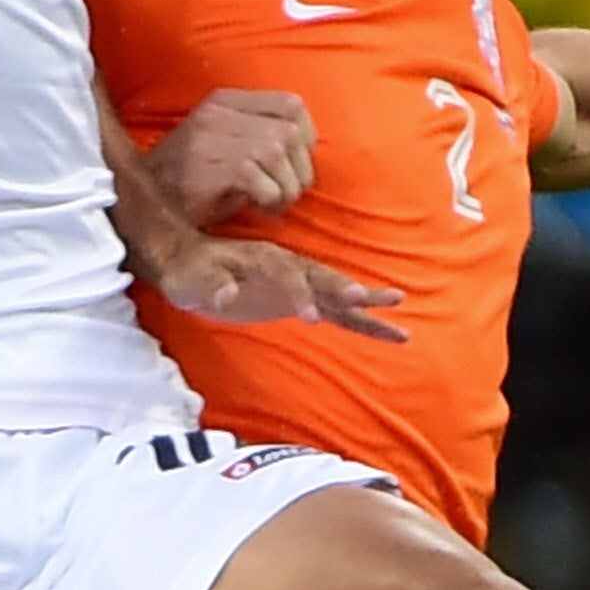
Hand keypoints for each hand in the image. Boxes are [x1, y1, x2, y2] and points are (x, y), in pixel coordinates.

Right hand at [147, 89, 315, 227]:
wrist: (140, 208)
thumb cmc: (188, 184)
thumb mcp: (222, 147)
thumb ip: (257, 137)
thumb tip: (304, 155)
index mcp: (225, 102)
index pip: (291, 104)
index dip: (307, 137)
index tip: (296, 166)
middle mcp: (218, 113)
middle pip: (290, 133)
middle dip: (300, 171)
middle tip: (284, 195)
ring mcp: (210, 137)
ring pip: (278, 153)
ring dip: (286, 189)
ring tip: (271, 205)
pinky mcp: (207, 167)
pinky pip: (261, 180)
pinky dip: (269, 200)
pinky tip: (257, 210)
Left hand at [152, 228, 404, 342]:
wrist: (190, 264)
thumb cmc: (190, 273)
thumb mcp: (192, 280)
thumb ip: (212, 285)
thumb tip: (226, 292)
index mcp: (263, 259)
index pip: (287, 276)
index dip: (299, 294)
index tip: (311, 316)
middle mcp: (285, 268)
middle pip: (323, 277)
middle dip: (347, 289)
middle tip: (377, 299)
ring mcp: (294, 284)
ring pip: (336, 293)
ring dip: (366, 301)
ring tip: (399, 306)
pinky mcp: (298, 301)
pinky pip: (333, 311)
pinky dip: (358, 319)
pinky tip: (386, 329)